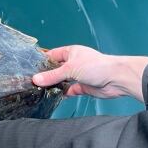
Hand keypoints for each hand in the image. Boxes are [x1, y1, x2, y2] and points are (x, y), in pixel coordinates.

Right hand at [32, 45, 147, 101]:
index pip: (52, 55)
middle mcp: (74, 63)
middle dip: (47, 75)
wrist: (116, 79)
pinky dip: (64, 93)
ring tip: (41, 89)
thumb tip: (36, 79)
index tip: (30, 68)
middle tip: (33, 81)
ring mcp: (78, 75)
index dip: (42, 61)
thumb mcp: (70, 69)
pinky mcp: (83, 87)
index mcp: (71, 52)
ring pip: (62, 80)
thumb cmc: (96, 66)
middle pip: (56, 69)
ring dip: (55, 85)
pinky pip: (70, 90)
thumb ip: (52, 75)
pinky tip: (56, 96)